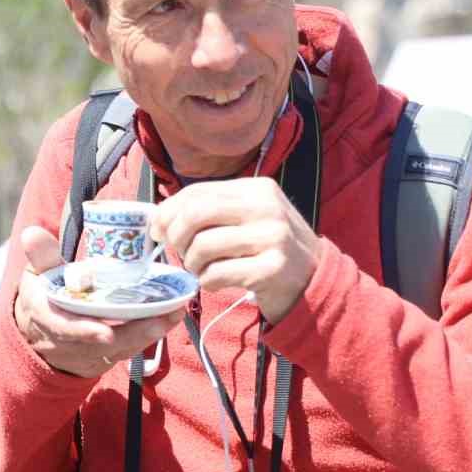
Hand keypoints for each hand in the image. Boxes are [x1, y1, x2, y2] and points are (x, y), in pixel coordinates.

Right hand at [13, 224, 179, 377]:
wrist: (38, 332)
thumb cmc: (43, 294)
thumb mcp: (37, 273)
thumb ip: (40, 255)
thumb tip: (32, 233)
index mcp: (46, 316)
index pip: (62, 326)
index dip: (83, 331)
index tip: (105, 333)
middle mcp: (66, 341)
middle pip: (101, 343)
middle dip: (131, 334)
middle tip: (159, 319)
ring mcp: (85, 353)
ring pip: (119, 348)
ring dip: (148, 334)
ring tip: (173, 314)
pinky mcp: (103, 358)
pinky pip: (128, 350)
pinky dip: (149, 336)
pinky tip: (170, 318)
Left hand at [149, 177, 320, 322]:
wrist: (315, 281)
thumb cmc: (270, 249)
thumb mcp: (248, 218)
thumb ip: (212, 212)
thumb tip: (160, 217)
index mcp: (257, 189)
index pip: (198, 192)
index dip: (168, 211)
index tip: (157, 230)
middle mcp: (266, 207)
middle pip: (196, 214)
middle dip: (176, 236)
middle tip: (178, 253)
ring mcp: (272, 238)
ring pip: (203, 246)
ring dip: (192, 264)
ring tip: (200, 270)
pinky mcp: (271, 269)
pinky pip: (217, 274)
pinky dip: (207, 282)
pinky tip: (216, 282)